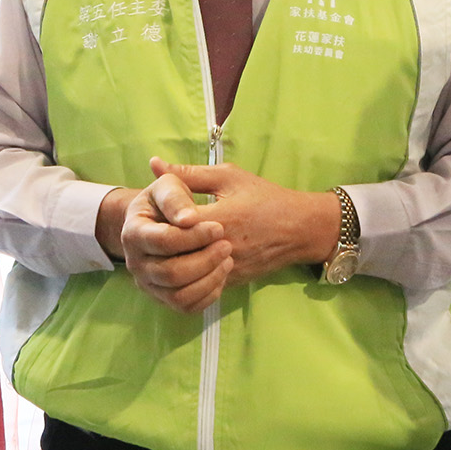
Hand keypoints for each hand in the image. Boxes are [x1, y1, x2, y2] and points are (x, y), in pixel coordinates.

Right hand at [118, 177, 232, 313]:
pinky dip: (208, 294)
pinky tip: (220, 274)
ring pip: (179, 295)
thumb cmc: (169, 201)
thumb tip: (189, 218)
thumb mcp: (170, 186)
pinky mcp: (163, 298)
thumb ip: (176, 197)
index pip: (164, 241)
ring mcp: (148, 284)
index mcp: (133, 232)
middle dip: (205, 260)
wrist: (162, 221)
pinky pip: (186, 306)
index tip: (219, 227)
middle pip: (171, 273)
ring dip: (209, 279)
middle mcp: (134, 263)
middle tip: (227, 245)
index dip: (194, 236)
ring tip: (227, 260)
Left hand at [147, 158, 338, 285]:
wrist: (299, 229)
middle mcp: (222, 249)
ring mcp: (226, 270)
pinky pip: (198, 285)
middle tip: (151, 231)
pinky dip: (186, 274)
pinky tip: (181, 258)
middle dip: (161, 243)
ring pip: (184, 275)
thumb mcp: (228, 177)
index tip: (155, 209)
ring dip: (171, 261)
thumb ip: (188, 173)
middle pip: (175, 254)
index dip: (159, 218)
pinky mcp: (230, 283)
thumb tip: (154, 165)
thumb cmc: (264, 197)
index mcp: (220, 219)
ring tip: (163, 246)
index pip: (174, 225)